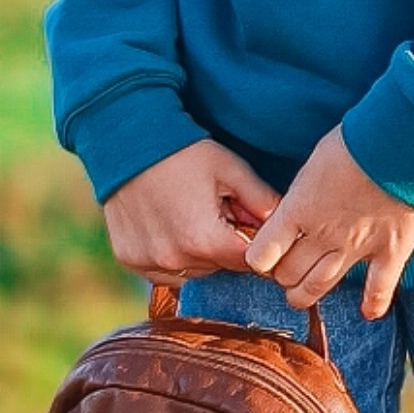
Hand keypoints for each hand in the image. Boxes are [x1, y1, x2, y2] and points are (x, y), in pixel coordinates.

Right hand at [102, 138, 280, 282]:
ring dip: (197, 253)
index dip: (255, 243)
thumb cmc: (185, 152)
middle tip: (217, 212)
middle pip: (219, 266)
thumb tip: (284, 223)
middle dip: (224, 245)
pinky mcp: (129, 258)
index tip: (249, 226)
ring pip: (191, 271)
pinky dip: (170, 254)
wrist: (129, 141)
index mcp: (205, 241)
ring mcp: (148, 262)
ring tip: (190, 215)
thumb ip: (262, 201)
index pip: (248, 261)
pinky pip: (162, 269)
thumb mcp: (232, 170)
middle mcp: (175, 259)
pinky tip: (167, 225)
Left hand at [244, 125, 413, 319]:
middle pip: (289, 273)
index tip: (264, 252)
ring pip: (320, 285)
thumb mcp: (315, 162)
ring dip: (306, 295)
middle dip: (282, 275)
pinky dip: (373, 303)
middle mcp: (323, 234)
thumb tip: (299, 203)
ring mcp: (357, 247)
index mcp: (299, 209)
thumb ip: (304, 191)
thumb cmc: (358, 139)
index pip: (263, 254)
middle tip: (284, 269)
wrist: (404, 141)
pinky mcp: (391, 250)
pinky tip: (368, 313)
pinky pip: (379, 287)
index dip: (260, 257)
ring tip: (301, 296)